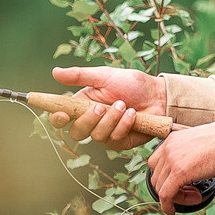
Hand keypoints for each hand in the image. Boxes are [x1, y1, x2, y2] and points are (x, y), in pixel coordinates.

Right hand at [51, 66, 166, 144]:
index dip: (57, 119)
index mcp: (83, 104)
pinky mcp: (120, 142)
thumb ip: (80, 76)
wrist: (158, 95)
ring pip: (97, 136)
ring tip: (124, 105)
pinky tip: (133, 115)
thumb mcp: (105, 75)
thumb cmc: (132, 84)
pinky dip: (124, 125)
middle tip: (102, 106)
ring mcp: (106, 133)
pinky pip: (115, 139)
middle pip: (76, 132)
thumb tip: (55, 72)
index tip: (62, 114)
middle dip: (89, 120)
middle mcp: (92, 121)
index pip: (61, 117)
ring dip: (111, 119)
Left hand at [147, 124, 214, 213]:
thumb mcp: (199, 143)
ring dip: (176, 197)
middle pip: (157, 176)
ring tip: (194, 196)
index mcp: (173, 140)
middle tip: (191, 191)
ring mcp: (172, 160)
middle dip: (171, 188)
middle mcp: (168, 148)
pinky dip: (167, 206)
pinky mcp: (179, 173)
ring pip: (161, 187)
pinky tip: (172, 211)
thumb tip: (191, 167)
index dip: (166, 177)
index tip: (179, 184)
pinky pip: (165, 195)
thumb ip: (190, 153)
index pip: (157, 163)